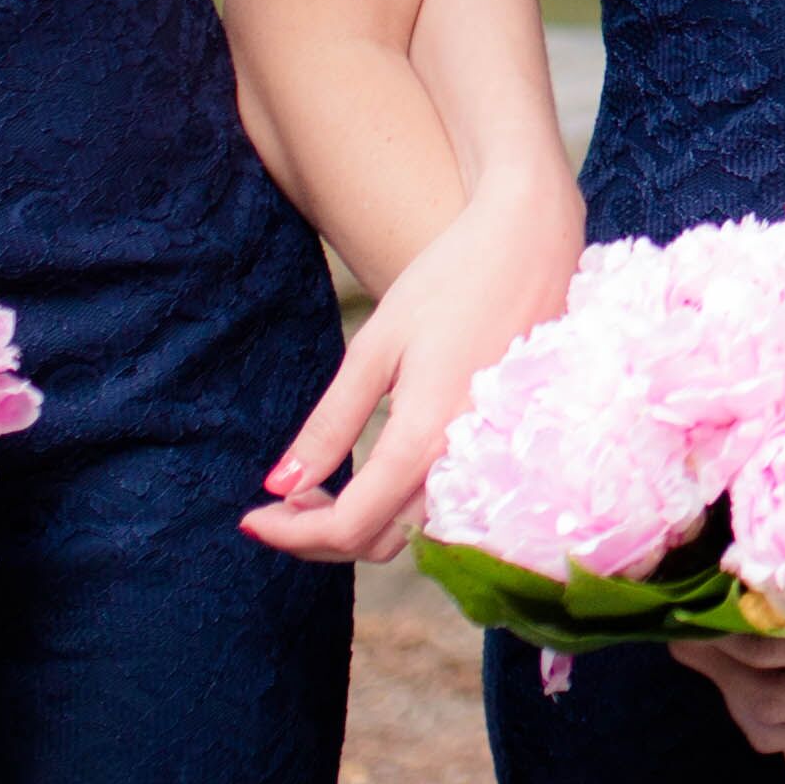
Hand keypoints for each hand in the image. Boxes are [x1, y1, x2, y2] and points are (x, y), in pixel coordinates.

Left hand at [245, 169, 587, 563]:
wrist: (534, 241)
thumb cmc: (452, 280)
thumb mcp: (376, 347)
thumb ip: (330, 424)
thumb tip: (278, 485)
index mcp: (425, 439)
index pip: (348, 526)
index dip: (291, 534)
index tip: (251, 514)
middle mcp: (465, 464)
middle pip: (380, 542)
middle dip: (319, 535)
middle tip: (281, 498)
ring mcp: (492, 459)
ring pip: (416, 530)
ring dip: (359, 524)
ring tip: (321, 485)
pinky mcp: (506, 446)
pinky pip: (446, 506)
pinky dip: (398, 507)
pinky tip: (375, 471)